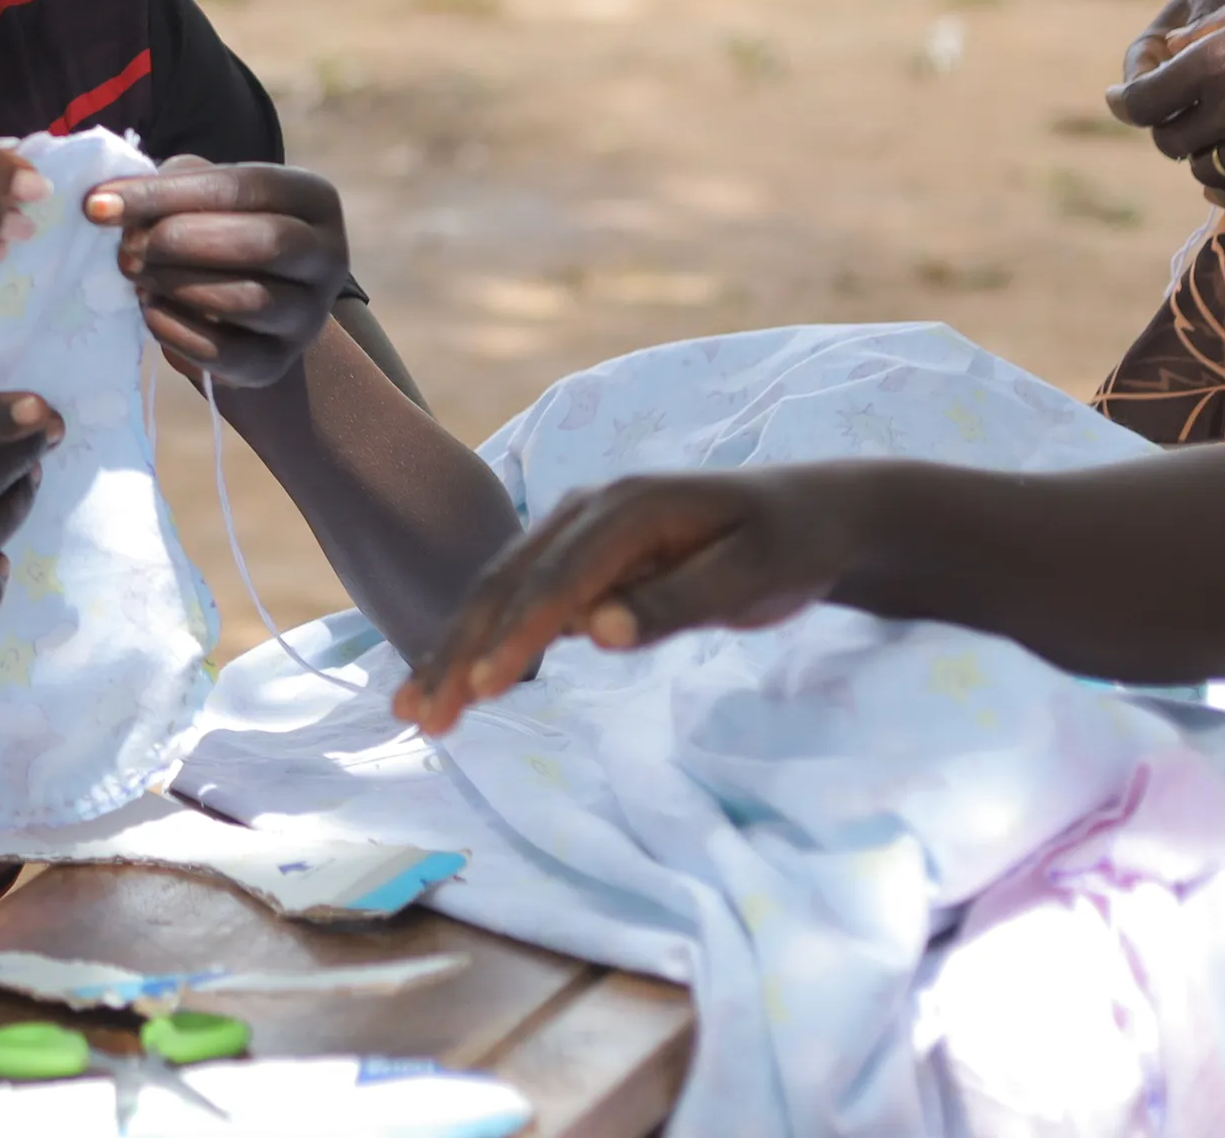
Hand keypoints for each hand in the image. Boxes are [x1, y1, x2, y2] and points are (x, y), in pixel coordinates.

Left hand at [83, 157, 350, 390]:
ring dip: (176, 286)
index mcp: (311, 198)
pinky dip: (176, 331)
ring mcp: (308, 316)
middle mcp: (325, 256)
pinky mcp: (278, 363)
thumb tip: (105, 202)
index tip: (98, 204)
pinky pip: (227, 352)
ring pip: (247, 299)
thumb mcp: (199, 193)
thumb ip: (164, 187)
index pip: (242, 187)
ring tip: (136, 277)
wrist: (241, 310)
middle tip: (125, 249)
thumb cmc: (215, 229)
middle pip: (262, 242)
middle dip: (180, 242)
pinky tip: (150, 311)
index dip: (166, 195)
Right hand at [390, 470, 861, 735]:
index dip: (517, 635)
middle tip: (421, 717)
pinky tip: (454, 678)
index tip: (481, 690)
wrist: (811, 514)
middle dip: (460, 650)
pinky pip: (520, 596)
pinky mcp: (580, 556)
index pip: (559, 578)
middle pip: (508, 582)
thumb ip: (676, 603)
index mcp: (627, 508)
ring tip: (413, 708)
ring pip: (501, 590)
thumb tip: (596, 634)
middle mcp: (587, 510)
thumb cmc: (788, 546)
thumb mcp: (752, 575)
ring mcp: (577, 530)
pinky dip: (482, 639)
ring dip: (455, 649)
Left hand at [1105, 0, 1224, 214]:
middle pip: (1170, 141)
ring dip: (1200, 157)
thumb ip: (1202, 34)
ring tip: (1208, 141)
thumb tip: (1168, 49)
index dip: (1123, 103)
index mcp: (1209, 65)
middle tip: (1172, 116)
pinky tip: (1222, 185)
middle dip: (1165, 127)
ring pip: (1206, 171)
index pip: (1140, 104)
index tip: (1120, 98)